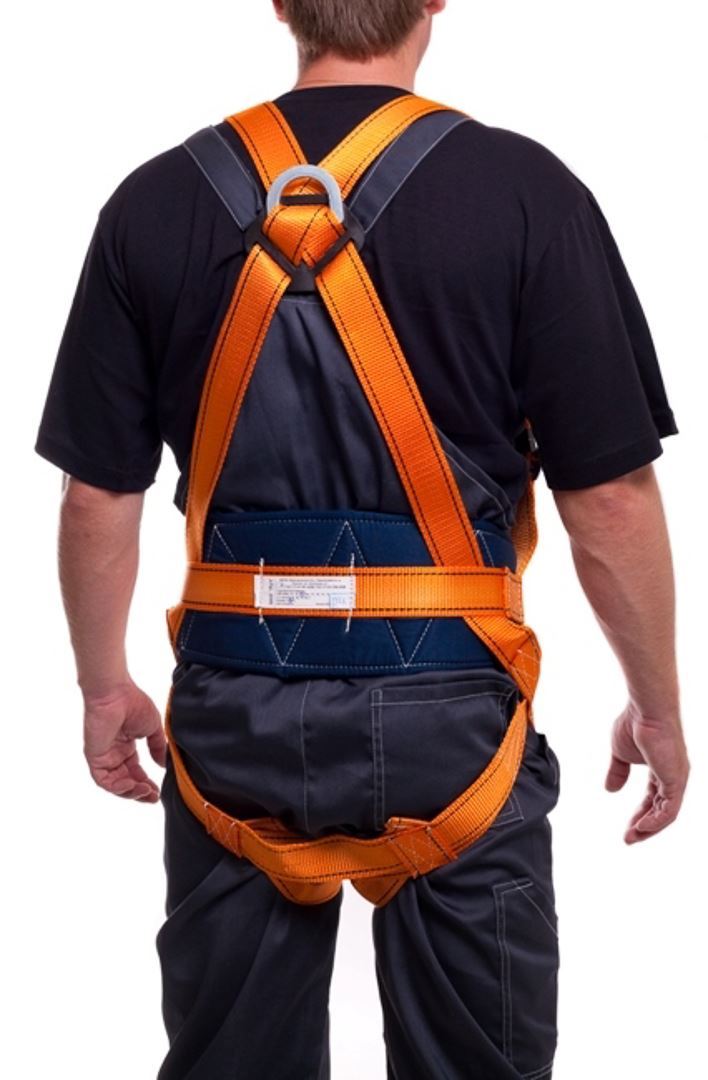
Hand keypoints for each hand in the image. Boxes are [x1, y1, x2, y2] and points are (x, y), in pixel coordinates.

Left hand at [83, 679, 166, 802]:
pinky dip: (117, 786)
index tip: (158, 791)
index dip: (146, 783)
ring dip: (130, 791)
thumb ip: (157, 747)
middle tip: (153, 798)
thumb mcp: (153, 728)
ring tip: (145, 792)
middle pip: (125, 781)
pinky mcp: (94, 757)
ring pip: (114, 784)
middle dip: (139, 792)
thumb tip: (163, 765)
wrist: (116, 693)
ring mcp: (103, 756)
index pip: (135, 772)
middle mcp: (114, 754)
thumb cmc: (133, 703)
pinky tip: (132, 785)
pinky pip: (103, 780)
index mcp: (125, 746)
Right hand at [605, 701, 689, 843]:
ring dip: (649, 828)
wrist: (646, 710)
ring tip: (632, 837)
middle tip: (628, 838)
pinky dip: (656, 821)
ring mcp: (677, 779)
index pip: (653, 799)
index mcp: (661, 770)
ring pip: (666, 814)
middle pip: (660, 810)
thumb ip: (617, 772)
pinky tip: (641, 827)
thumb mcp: (620, 754)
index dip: (640, 815)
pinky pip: (669, 810)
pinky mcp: (676, 780)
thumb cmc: (634, 724)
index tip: (626, 827)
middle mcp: (673, 777)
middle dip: (644, 826)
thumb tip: (610, 790)